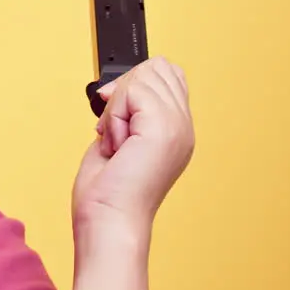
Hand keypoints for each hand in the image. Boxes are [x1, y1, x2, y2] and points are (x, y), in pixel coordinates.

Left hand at [72, 56, 195, 239]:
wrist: (108, 220)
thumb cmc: (106, 194)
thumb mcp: (117, 140)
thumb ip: (125, 112)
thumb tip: (113, 88)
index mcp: (175, 130)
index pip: (167, 75)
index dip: (133, 84)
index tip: (112, 110)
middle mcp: (183, 127)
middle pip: (157, 69)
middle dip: (123, 91)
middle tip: (113, 130)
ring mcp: (177, 127)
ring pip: (143, 77)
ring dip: (116, 107)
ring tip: (116, 142)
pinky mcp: (163, 129)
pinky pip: (133, 92)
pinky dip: (113, 115)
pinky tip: (116, 144)